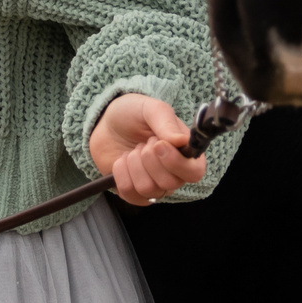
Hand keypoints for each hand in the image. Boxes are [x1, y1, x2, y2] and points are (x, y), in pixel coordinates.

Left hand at [88, 94, 207, 205]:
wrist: (106, 123)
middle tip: (144, 143)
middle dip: (149, 159)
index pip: (194, 172)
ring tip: (134, 150)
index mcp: (185, 153)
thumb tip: (182, 141)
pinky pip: (129, 193)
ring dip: (134, 165)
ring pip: (148, 189)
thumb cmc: (134, 114)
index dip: (176, 162)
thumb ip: (167, 123)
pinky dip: (121, 173)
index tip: (158, 145)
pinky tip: (122, 161)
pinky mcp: (134, 193)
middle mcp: (174, 174)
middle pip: (170, 183)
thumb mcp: (151, 109)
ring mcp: (154, 186)